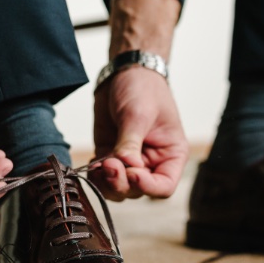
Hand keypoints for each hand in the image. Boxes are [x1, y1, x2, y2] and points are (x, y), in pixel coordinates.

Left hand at [91, 67, 187, 200]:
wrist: (124, 73)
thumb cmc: (143, 89)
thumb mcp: (138, 115)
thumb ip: (130, 142)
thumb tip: (125, 166)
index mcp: (171, 155)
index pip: (164, 186)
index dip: (148, 186)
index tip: (132, 173)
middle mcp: (152, 163)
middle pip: (138, 190)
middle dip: (122, 182)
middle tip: (110, 164)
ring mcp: (129, 161)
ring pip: (118, 188)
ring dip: (106, 183)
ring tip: (100, 164)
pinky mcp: (110, 155)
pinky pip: (102, 177)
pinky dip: (95, 175)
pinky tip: (92, 165)